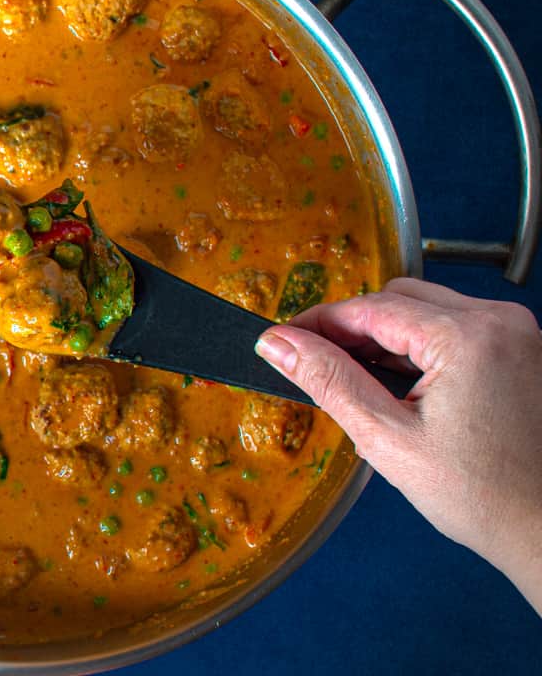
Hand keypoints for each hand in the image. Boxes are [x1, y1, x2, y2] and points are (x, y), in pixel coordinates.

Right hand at [255, 278, 541, 613]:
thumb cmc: (481, 495)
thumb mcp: (386, 437)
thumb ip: (328, 380)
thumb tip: (277, 344)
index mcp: (468, 337)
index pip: (371, 307)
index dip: (318, 321)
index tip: (280, 338)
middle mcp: (499, 320)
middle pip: (398, 298)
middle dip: (351, 327)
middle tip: (313, 362)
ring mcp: (515, 333)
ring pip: (424, 309)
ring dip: (383, 336)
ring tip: (355, 380)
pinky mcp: (519, 349)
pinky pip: (452, 327)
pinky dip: (417, 346)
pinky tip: (398, 384)